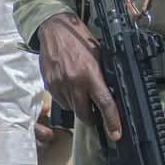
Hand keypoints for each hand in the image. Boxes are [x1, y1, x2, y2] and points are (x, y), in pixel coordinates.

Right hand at [36, 14, 121, 142]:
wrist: (55, 30)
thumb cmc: (80, 40)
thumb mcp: (98, 56)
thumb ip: (102, 76)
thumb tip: (109, 94)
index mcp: (90, 74)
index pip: (105, 103)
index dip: (112, 121)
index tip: (115, 134)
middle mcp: (74, 82)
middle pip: (84, 113)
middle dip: (92, 119)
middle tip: (97, 117)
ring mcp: (59, 85)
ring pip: (72, 108)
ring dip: (79, 106)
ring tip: (81, 92)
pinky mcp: (49, 85)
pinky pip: (61, 101)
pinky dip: (67, 99)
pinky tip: (70, 87)